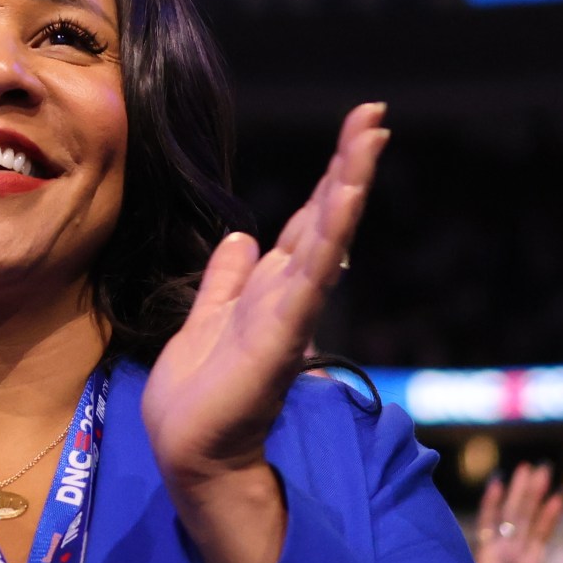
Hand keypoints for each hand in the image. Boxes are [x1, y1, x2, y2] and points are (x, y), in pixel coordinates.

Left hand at [142, 103, 389, 562]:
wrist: (187, 446)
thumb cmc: (198, 393)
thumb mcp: (208, 317)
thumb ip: (227, 281)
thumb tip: (242, 239)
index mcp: (272, 287)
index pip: (310, 221)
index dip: (331, 177)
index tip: (357, 131)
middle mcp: (290, 293)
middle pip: (326, 217)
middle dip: (349, 165)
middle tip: (375, 116)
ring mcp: (290, 310)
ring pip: (326, 236)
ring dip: (347, 186)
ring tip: (369, 139)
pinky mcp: (281, 331)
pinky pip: (310, 274)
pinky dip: (329, 234)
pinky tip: (344, 197)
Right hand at [474, 461, 562, 562]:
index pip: (539, 533)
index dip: (549, 514)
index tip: (560, 493)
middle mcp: (511, 557)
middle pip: (523, 517)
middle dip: (533, 493)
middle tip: (542, 468)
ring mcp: (498, 555)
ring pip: (510, 515)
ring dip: (519, 492)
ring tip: (529, 468)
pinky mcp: (487, 557)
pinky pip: (488, 525)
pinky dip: (492, 504)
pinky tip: (498, 483)